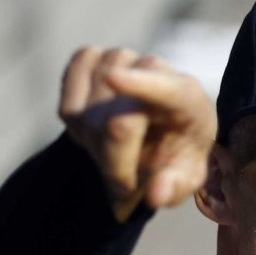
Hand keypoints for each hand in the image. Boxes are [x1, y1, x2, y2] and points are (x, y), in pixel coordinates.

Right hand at [58, 47, 216, 221]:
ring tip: (117, 150)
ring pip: (88, 116)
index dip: (140, 84)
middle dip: (116, 162)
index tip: (114, 78)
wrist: (159, 129)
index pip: (166, 89)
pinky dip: (76, 127)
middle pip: (117, 123)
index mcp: (188, 97)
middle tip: (126, 182)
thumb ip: (174, 186)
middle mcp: (153, 67)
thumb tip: (155, 195)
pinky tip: (96, 128)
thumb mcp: (185, 177)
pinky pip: (67, 105)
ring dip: (96, 147)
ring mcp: (118, 59)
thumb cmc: (175, 153)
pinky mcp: (87, 59)